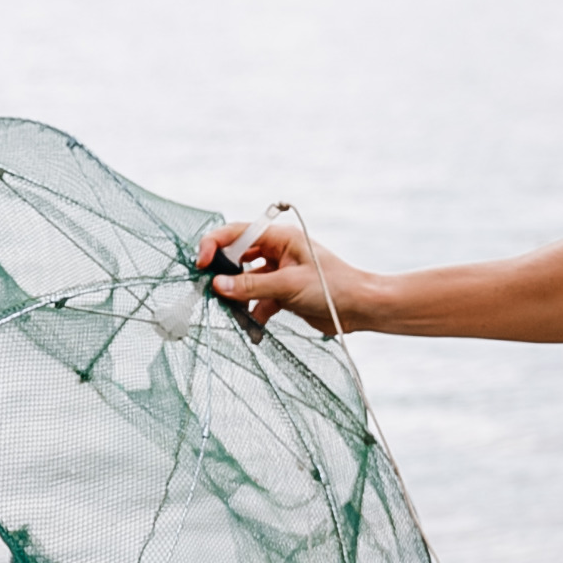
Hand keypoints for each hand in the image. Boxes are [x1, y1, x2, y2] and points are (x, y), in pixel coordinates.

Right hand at [194, 212, 367, 333]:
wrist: (360, 309)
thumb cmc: (333, 287)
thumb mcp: (289, 285)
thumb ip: (252, 286)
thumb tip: (218, 286)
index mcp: (280, 238)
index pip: (237, 233)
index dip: (214, 245)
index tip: (201, 264)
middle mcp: (277, 252)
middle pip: (237, 259)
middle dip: (225, 277)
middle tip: (213, 292)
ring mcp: (279, 274)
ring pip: (246, 284)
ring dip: (239, 299)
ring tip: (236, 314)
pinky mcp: (283, 295)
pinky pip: (258, 302)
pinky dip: (253, 314)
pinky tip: (254, 328)